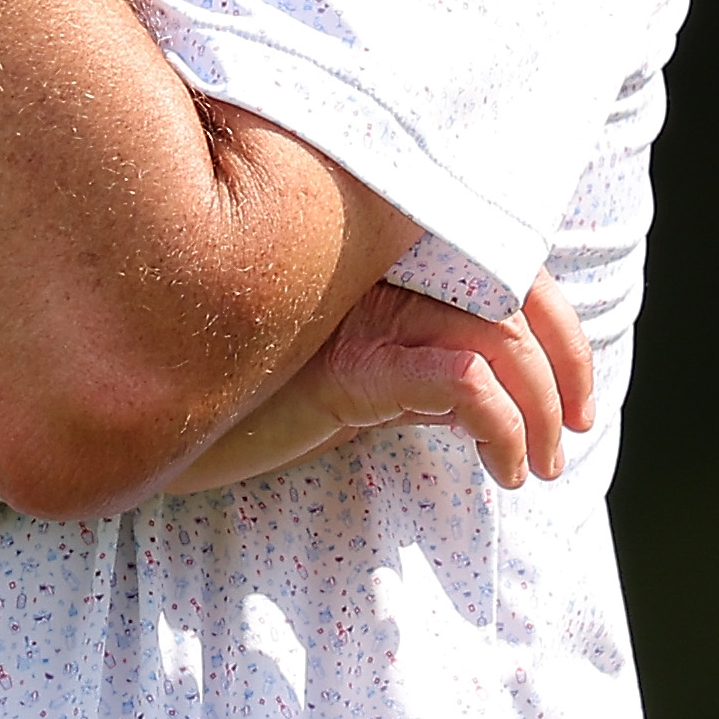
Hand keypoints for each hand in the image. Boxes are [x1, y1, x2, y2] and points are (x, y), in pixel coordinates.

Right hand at [161, 275, 598, 495]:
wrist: (140, 424)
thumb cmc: (236, 397)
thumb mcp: (337, 366)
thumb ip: (398, 350)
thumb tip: (483, 387)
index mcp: (370, 249)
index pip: (496, 254)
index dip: (556, 319)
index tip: (577, 397)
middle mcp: (367, 263)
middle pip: (513, 287)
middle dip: (568, 363)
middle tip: (574, 433)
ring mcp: (355, 312)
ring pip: (499, 339)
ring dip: (542, 412)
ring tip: (534, 467)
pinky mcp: (345, 369)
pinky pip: (462, 385)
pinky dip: (504, 428)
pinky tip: (500, 468)